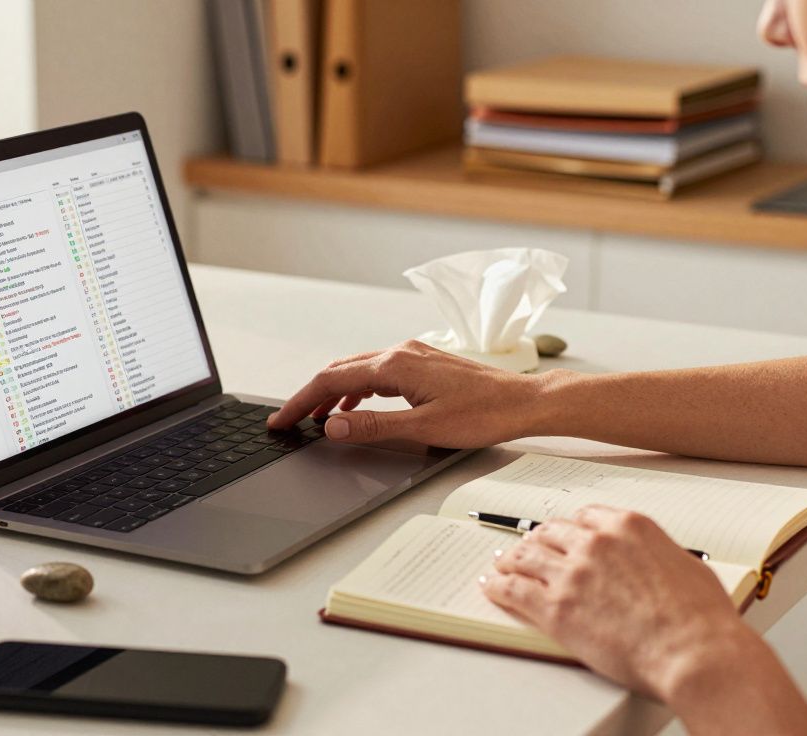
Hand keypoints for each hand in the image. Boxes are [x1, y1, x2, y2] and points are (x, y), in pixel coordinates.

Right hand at [266, 340, 554, 447]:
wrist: (525, 402)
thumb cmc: (484, 415)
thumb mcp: (424, 429)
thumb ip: (374, 428)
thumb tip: (333, 428)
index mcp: (396, 365)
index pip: (332, 381)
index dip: (301, 402)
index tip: (281, 421)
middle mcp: (401, 352)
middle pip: (340, 370)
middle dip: (311, 395)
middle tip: (289, 420)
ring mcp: (414, 354)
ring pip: (359, 370)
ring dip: (334, 393)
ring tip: (317, 419)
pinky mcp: (425, 363)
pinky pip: (378, 372)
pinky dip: (358, 389)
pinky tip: (357, 408)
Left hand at [482, 505, 749, 699]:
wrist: (692, 651)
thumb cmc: (700, 618)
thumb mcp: (686, 567)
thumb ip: (658, 557)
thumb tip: (654, 565)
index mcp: (629, 527)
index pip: (587, 516)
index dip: (570, 526)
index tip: (563, 533)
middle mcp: (596, 542)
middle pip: (552, 532)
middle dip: (537, 539)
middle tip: (527, 546)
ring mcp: (572, 573)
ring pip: (527, 555)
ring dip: (511, 558)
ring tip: (502, 563)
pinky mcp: (556, 607)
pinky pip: (514, 589)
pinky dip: (498, 585)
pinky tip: (492, 585)